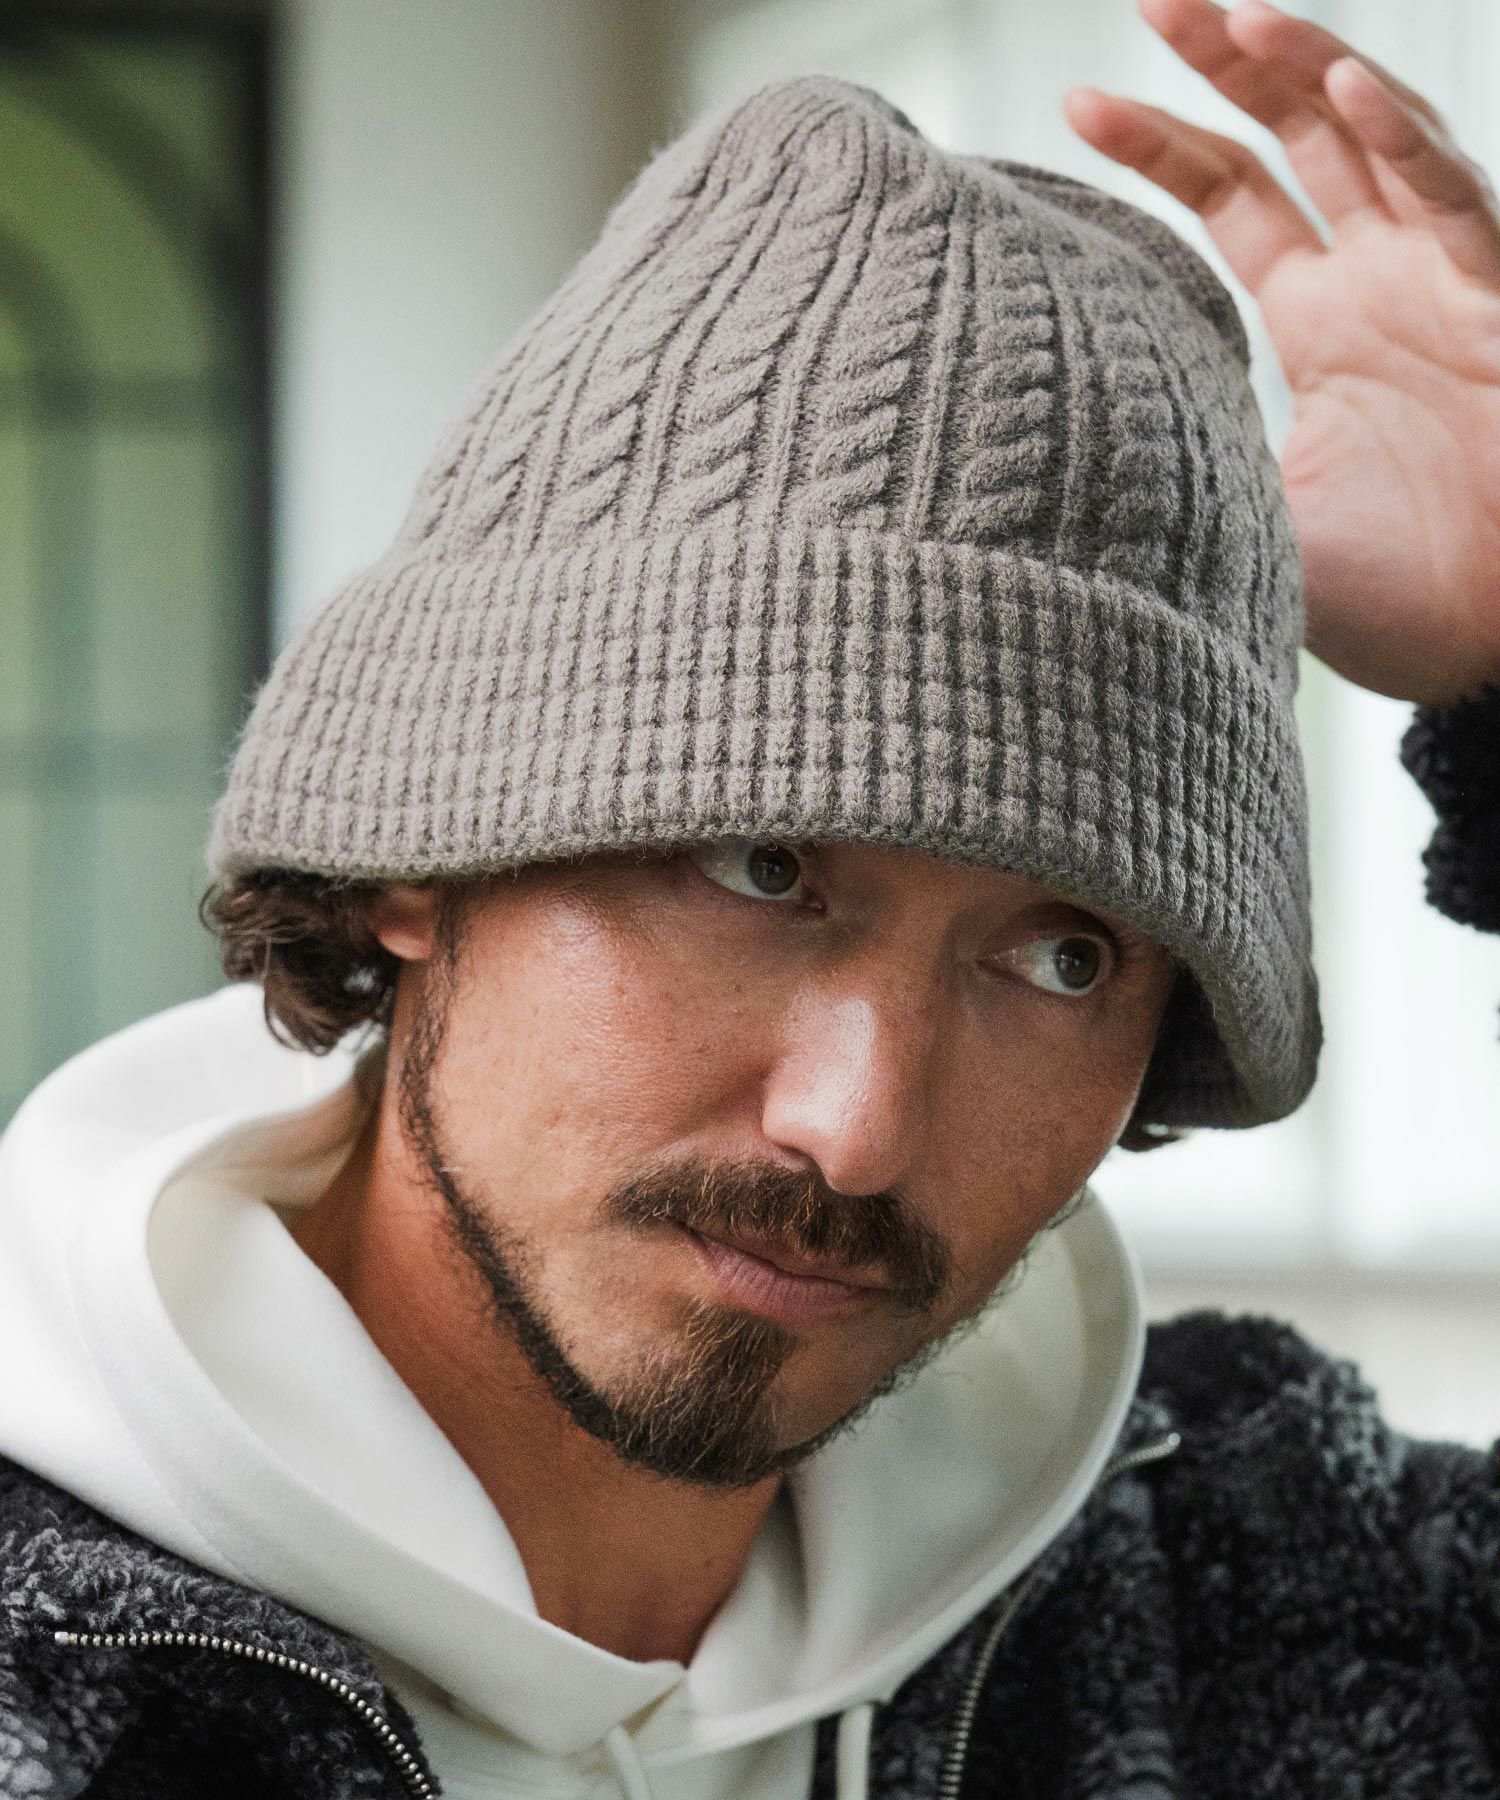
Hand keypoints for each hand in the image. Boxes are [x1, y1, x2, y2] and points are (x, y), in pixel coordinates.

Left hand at [1063, 0, 1499, 706]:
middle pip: (1297, 137)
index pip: (1233, 198)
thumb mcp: (1247, 527)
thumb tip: (1045, 468)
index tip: (1075, 106)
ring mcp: (1444, 283)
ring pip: (1380, 139)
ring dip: (1313, 69)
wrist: (1487, 652)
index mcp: (1318, 321)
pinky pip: (1457, 204)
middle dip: (1227, 63)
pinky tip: (1343, 90)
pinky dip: (1406, 147)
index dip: (1164, 144)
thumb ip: (1172, 472)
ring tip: (1238, 15)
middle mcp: (1380, 281)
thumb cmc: (1387, 603)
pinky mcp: (1499, 307)